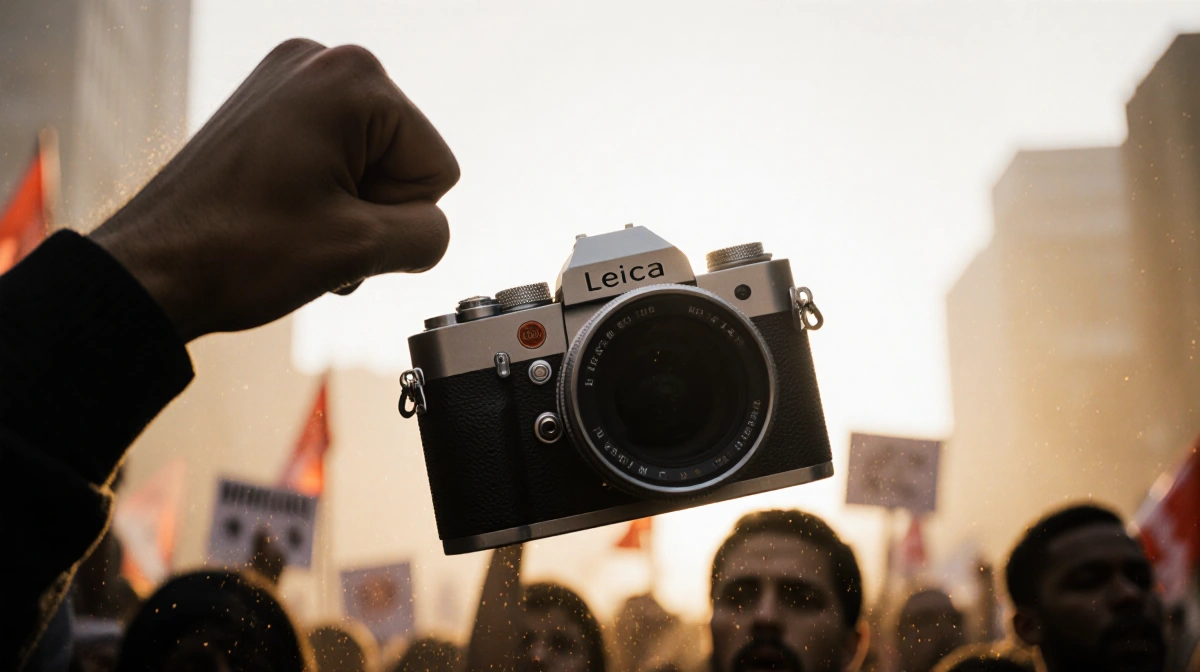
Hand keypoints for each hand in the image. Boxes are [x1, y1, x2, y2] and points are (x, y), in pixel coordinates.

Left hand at [89, 39, 458, 340]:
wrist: (152, 270)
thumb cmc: (239, 253)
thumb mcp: (360, 250)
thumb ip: (429, 235)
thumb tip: (430, 229)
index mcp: (353, 78)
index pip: (436, 167)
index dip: (397, 215)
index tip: (338, 225)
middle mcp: (321, 62)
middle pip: (403, 159)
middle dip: (371, 211)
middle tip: (313, 233)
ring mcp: (288, 80)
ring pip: (370, 164)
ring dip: (347, 211)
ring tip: (294, 229)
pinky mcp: (266, 107)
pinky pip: (334, 156)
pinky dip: (321, 196)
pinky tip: (283, 217)